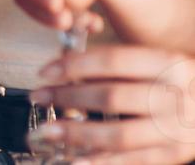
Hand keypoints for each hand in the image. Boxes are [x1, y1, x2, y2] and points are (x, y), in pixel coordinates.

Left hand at [30, 46, 194, 163]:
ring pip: (119, 134)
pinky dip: (100, 161)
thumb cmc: (176, 82)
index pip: (112, 61)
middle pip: (112, 97)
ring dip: (77, 134)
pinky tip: (74, 160)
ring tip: (46, 131)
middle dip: (67, 98)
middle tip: (38, 97)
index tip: (45, 72)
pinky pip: (132, 160)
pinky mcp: (174, 154)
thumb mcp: (155, 63)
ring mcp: (176, 129)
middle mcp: (175, 96)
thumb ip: (115, 66)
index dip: (74, 65)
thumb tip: (63, 68)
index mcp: (168, 64)